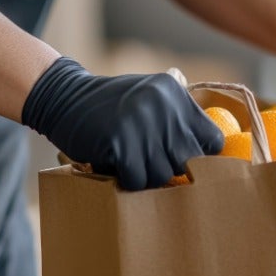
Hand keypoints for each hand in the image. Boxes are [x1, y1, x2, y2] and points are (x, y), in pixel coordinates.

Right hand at [23, 58, 224, 190]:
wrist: (64, 97)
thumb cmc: (112, 105)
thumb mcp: (150, 95)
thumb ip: (178, 117)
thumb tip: (210, 152)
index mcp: (176, 94)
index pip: (212, 139)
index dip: (202, 156)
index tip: (186, 161)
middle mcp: (163, 106)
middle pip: (188, 161)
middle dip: (172, 169)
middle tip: (152, 164)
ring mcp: (141, 124)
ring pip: (163, 175)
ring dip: (147, 176)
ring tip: (131, 162)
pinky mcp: (119, 143)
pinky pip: (138, 180)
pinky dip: (128, 180)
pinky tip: (116, 166)